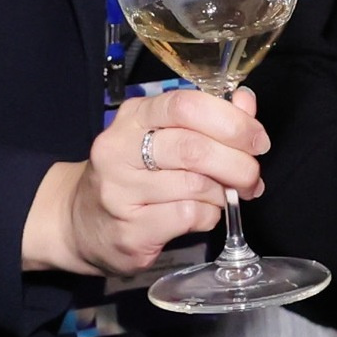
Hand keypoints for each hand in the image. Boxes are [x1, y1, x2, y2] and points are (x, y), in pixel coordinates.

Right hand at [26, 86, 266, 278]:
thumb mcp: (162, 137)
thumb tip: (246, 103)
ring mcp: (120, 193)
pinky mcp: (130, 232)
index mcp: (132, 117)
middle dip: (238, 163)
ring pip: (196, 186)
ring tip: (224, 196)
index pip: (185, 105)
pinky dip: (208, 216)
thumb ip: (207, 119)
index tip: (256, 139)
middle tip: (252, 176)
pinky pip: (188, 217)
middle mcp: (118, 151)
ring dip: (223, 193)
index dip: (230, 121)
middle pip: (193, 148)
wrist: (79, 223)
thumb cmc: (132, 174)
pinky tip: (202, 214)